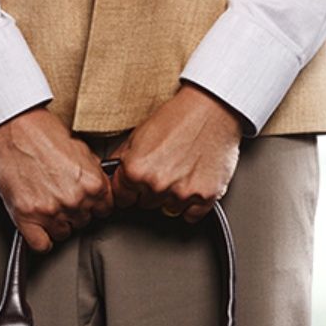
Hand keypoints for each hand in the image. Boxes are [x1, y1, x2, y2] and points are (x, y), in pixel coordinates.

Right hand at [0, 108, 113, 251]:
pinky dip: (40, 239)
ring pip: (63, 234)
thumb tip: (99, 187)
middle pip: (84, 222)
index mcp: (93, 184)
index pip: (105, 210)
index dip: (93, 205)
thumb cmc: (42, 132)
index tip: (85, 201)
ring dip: (56, 223)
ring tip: (46, 203)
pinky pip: (41, 245)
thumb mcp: (81, 148)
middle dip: (74, 211)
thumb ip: (93, 173)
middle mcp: (75, 200)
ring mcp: (50, 211)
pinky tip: (37, 226)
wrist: (12, 127)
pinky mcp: (26, 217)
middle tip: (60, 195)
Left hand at [111, 85, 243, 221]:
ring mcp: (182, 193)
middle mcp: (157, 184)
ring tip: (181, 172)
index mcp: (135, 170)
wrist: (212, 109)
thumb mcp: (139, 133)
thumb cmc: (178, 116)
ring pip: (169, 210)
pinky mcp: (205, 196)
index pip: (122, 198)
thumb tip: (113, 173)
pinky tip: (193, 182)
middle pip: (146, 204)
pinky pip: (191, 216)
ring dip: (173, 197)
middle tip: (164, 169)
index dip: (129, 190)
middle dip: (152, 190)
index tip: (135, 185)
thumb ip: (122, 158)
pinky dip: (193, 204)